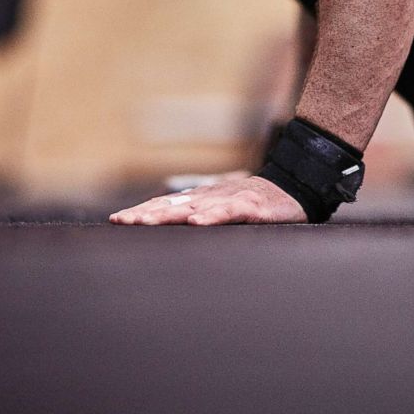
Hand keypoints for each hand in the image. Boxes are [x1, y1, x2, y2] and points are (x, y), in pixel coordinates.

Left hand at [109, 175, 306, 225]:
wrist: (296, 186)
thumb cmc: (260, 202)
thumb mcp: (226, 209)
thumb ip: (203, 216)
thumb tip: (178, 227)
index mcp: (203, 199)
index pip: (166, 204)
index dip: (141, 211)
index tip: (117, 221)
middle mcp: (211, 197)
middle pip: (172, 204)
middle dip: (144, 214)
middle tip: (120, 222)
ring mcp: (229, 200)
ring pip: (194, 207)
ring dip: (167, 214)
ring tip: (145, 222)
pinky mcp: (250, 206)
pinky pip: (228, 212)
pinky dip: (211, 217)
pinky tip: (196, 222)